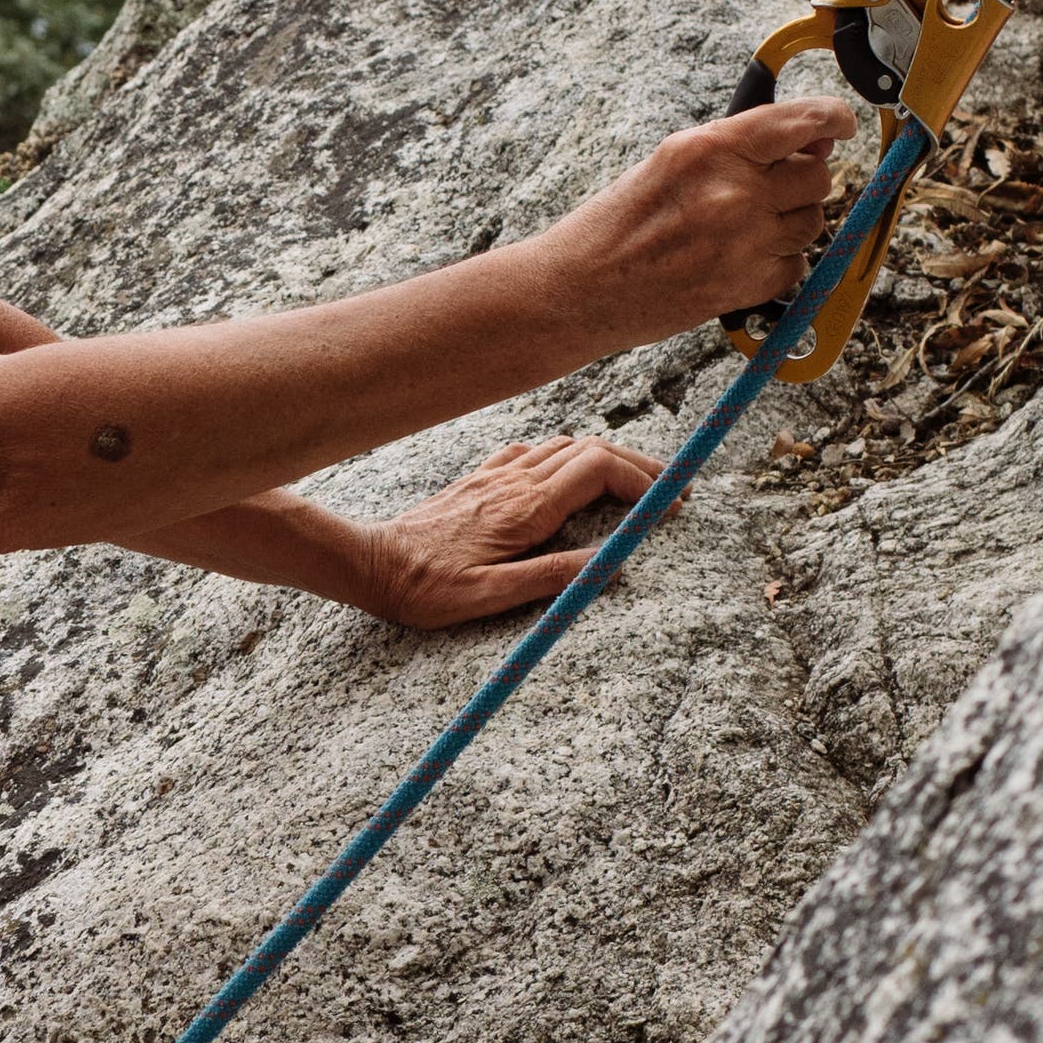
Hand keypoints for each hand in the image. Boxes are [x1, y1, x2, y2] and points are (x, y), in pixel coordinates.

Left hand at [358, 432, 656, 628]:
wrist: (371, 565)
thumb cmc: (426, 587)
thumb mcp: (490, 596)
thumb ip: (553, 577)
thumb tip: (610, 566)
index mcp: (524, 509)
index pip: (599, 470)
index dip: (642, 480)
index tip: (670, 503)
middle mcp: (514, 481)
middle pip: (591, 451)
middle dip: (638, 465)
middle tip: (671, 490)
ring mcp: (495, 475)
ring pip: (565, 447)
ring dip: (606, 458)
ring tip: (635, 484)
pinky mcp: (479, 479)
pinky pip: (532, 452)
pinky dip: (566, 456)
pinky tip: (570, 474)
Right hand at [552, 104, 860, 342]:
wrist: (579, 289)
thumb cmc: (616, 224)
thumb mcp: (670, 163)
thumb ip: (738, 148)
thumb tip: (812, 140)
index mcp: (709, 149)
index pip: (800, 122)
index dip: (832, 118)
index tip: (841, 124)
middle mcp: (733, 191)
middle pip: (817, 177)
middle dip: (801, 182)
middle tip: (765, 192)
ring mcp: (743, 241)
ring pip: (812, 223)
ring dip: (789, 224)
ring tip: (741, 232)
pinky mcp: (747, 285)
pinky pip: (797, 266)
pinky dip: (777, 264)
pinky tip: (737, 261)